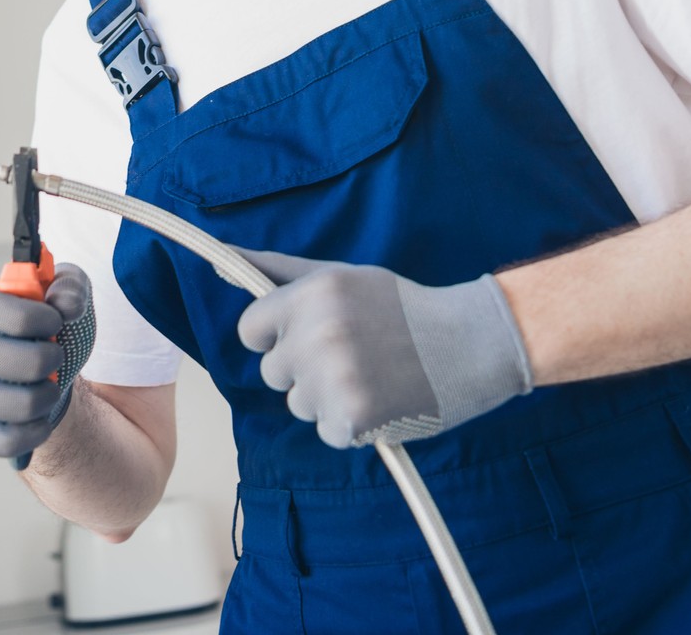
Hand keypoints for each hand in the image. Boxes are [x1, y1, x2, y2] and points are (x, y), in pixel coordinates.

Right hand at [0, 263, 94, 458]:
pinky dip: (19, 434)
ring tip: (54, 389)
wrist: (51, 369)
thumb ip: (71, 287)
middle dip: (28, 358)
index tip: (56, 322)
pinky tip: (44, 421)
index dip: (20, 314)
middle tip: (58, 357)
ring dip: (25, 398)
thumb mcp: (70, 293)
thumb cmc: (53, 325)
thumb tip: (63, 303)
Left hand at [234, 249, 531, 449]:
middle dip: (302, 368)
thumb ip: (278, 270)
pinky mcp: (353, 419)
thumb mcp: (340, 276)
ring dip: (326, 398)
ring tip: (371, 376)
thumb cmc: (400, 308)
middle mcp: (318, 334)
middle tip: (353, 354)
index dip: (276, 336)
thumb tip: (221, 260)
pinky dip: (350, 424)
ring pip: (297, 404)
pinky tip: (381, 401)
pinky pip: (325, 431)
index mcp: (312, 295)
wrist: (470, 344)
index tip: (310, 334)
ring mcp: (334, 379)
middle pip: (271, 371)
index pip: (250, 331)